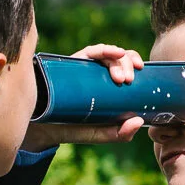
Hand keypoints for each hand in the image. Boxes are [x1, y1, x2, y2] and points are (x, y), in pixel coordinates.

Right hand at [22, 44, 148, 148]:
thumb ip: (118, 133)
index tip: (143, 73)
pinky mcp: (71, 63)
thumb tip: (138, 121)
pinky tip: (113, 52)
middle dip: (128, 65)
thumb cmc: (70, 128)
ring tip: (120, 78)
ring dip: (117, 60)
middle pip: (119, 59)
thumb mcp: (98, 134)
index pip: (126, 69)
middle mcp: (98, 73)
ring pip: (107, 53)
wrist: (41, 128)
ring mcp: (84, 67)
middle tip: (128, 81)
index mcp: (107, 86)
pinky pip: (90, 52)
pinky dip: (104, 50)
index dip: (136, 66)